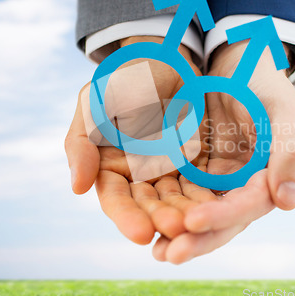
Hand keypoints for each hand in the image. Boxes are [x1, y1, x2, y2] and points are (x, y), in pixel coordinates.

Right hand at [64, 36, 217, 244]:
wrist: (159, 61)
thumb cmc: (120, 82)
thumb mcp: (93, 106)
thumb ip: (82, 144)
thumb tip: (78, 187)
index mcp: (110, 168)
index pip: (116, 199)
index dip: (127, 217)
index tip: (142, 234)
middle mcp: (139, 176)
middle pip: (149, 205)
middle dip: (162, 219)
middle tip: (177, 229)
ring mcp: (168, 170)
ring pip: (177, 199)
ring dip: (187, 214)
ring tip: (198, 224)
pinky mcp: (194, 161)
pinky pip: (200, 183)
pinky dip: (207, 196)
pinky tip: (216, 207)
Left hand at [153, 41, 294, 262]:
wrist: (238, 64)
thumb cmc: (263, 82)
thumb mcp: (281, 107)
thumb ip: (289, 149)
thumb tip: (287, 202)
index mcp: (278, 173)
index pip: (253, 202)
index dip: (225, 215)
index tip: (193, 222)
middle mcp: (253, 184)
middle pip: (227, 218)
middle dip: (200, 237)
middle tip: (169, 254)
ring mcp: (227, 179)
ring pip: (205, 212)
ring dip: (182, 233)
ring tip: (156, 251)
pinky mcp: (203, 171)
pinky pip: (187, 194)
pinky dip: (171, 210)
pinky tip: (149, 223)